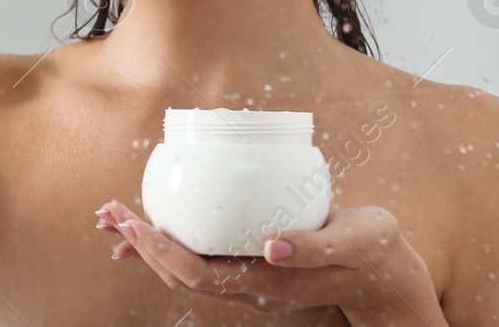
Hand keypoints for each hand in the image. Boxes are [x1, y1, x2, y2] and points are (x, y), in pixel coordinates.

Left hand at [96, 201, 446, 324]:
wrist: (389, 274)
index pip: (199, 275)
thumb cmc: (373, 252)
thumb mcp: (353, 243)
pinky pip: (201, 256)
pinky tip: (156, 220)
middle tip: (109, 213)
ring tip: (114, 217)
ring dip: (148, 244)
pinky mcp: (251, 261)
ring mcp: (249, 276)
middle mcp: (250, 285)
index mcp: (267, 283)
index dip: (162, 253)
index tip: (134, 225)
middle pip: (180, 275)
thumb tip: (271, 246)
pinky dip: (171, 240)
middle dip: (141, 245)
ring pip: (185, 268)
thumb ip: (314, 246)